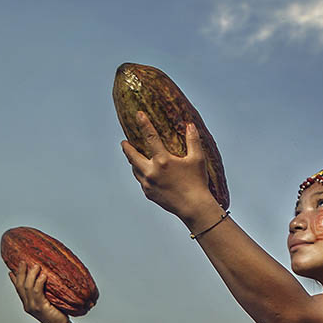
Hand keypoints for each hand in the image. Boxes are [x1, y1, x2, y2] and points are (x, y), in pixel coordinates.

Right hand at [9, 262, 68, 322]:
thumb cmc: (56, 314)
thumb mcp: (47, 301)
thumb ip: (42, 292)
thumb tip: (45, 278)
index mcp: (27, 304)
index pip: (18, 289)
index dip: (14, 279)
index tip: (11, 270)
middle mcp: (28, 305)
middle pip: (20, 286)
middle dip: (20, 272)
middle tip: (23, 261)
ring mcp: (33, 306)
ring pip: (27, 287)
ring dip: (31, 275)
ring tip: (36, 266)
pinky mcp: (41, 307)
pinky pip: (37, 292)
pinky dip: (39, 282)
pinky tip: (43, 275)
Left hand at [121, 112, 219, 227]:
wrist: (193, 207)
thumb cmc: (197, 182)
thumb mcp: (198, 159)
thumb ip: (193, 140)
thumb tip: (190, 125)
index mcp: (162, 161)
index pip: (150, 137)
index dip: (144, 124)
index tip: (138, 114)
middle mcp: (151, 172)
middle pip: (132, 156)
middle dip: (127, 148)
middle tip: (124, 142)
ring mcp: (148, 184)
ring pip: (135, 169)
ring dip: (133, 162)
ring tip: (133, 156)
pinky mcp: (148, 194)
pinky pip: (141, 181)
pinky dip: (141, 174)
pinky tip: (145, 172)